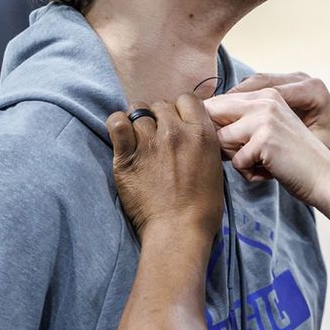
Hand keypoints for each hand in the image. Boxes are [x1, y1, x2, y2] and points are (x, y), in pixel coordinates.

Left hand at [108, 95, 222, 242]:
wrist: (179, 230)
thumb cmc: (203, 207)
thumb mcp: (214, 167)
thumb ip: (202, 143)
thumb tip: (191, 131)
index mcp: (201, 134)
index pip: (187, 99)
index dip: (180, 109)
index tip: (178, 122)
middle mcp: (175, 132)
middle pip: (161, 104)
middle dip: (159, 116)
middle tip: (158, 136)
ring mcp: (150, 143)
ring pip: (138, 110)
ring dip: (139, 121)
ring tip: (139, 137)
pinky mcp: (126, 156)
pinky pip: (115, 123)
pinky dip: (117, 125)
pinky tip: (121, 135)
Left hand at [224, 73, 329, 196]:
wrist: (325, 178)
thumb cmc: (294, 159)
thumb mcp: (269, 129)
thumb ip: (243, 119)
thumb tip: (200, 121)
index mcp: (266, 94)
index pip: (219, 101)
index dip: (213, 125)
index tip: (230, 142)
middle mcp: (265, 100)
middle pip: (213, 115)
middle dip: (221, 141)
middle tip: (247, 155)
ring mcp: (265, 118)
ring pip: (222, 140)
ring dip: (237, 159)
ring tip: (262, 163)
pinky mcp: (265, 139)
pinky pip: (236, 161)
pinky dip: (249, 173)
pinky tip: (270, 172)